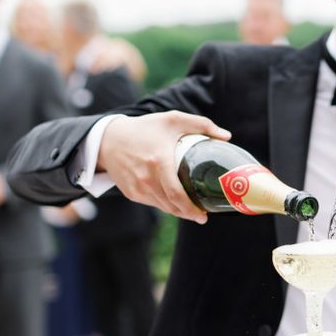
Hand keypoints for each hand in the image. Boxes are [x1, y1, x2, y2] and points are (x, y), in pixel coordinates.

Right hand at [99, 111, 230, 223]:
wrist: (108, 139)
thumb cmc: (144, 128)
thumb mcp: (173, 120)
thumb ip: (202, 125)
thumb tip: (226, 136)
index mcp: (159, 162)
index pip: (177, 195)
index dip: (191, 209)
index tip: (204, 215)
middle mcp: (147, 179)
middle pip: (171, 206)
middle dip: (188, 214)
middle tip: (202, 216)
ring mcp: (137, 188)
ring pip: (162, 207)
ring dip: (177, 211)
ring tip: (191, 210)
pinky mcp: (131, 193)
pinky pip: (152, 203)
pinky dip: (164, 205)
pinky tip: (174, 202)